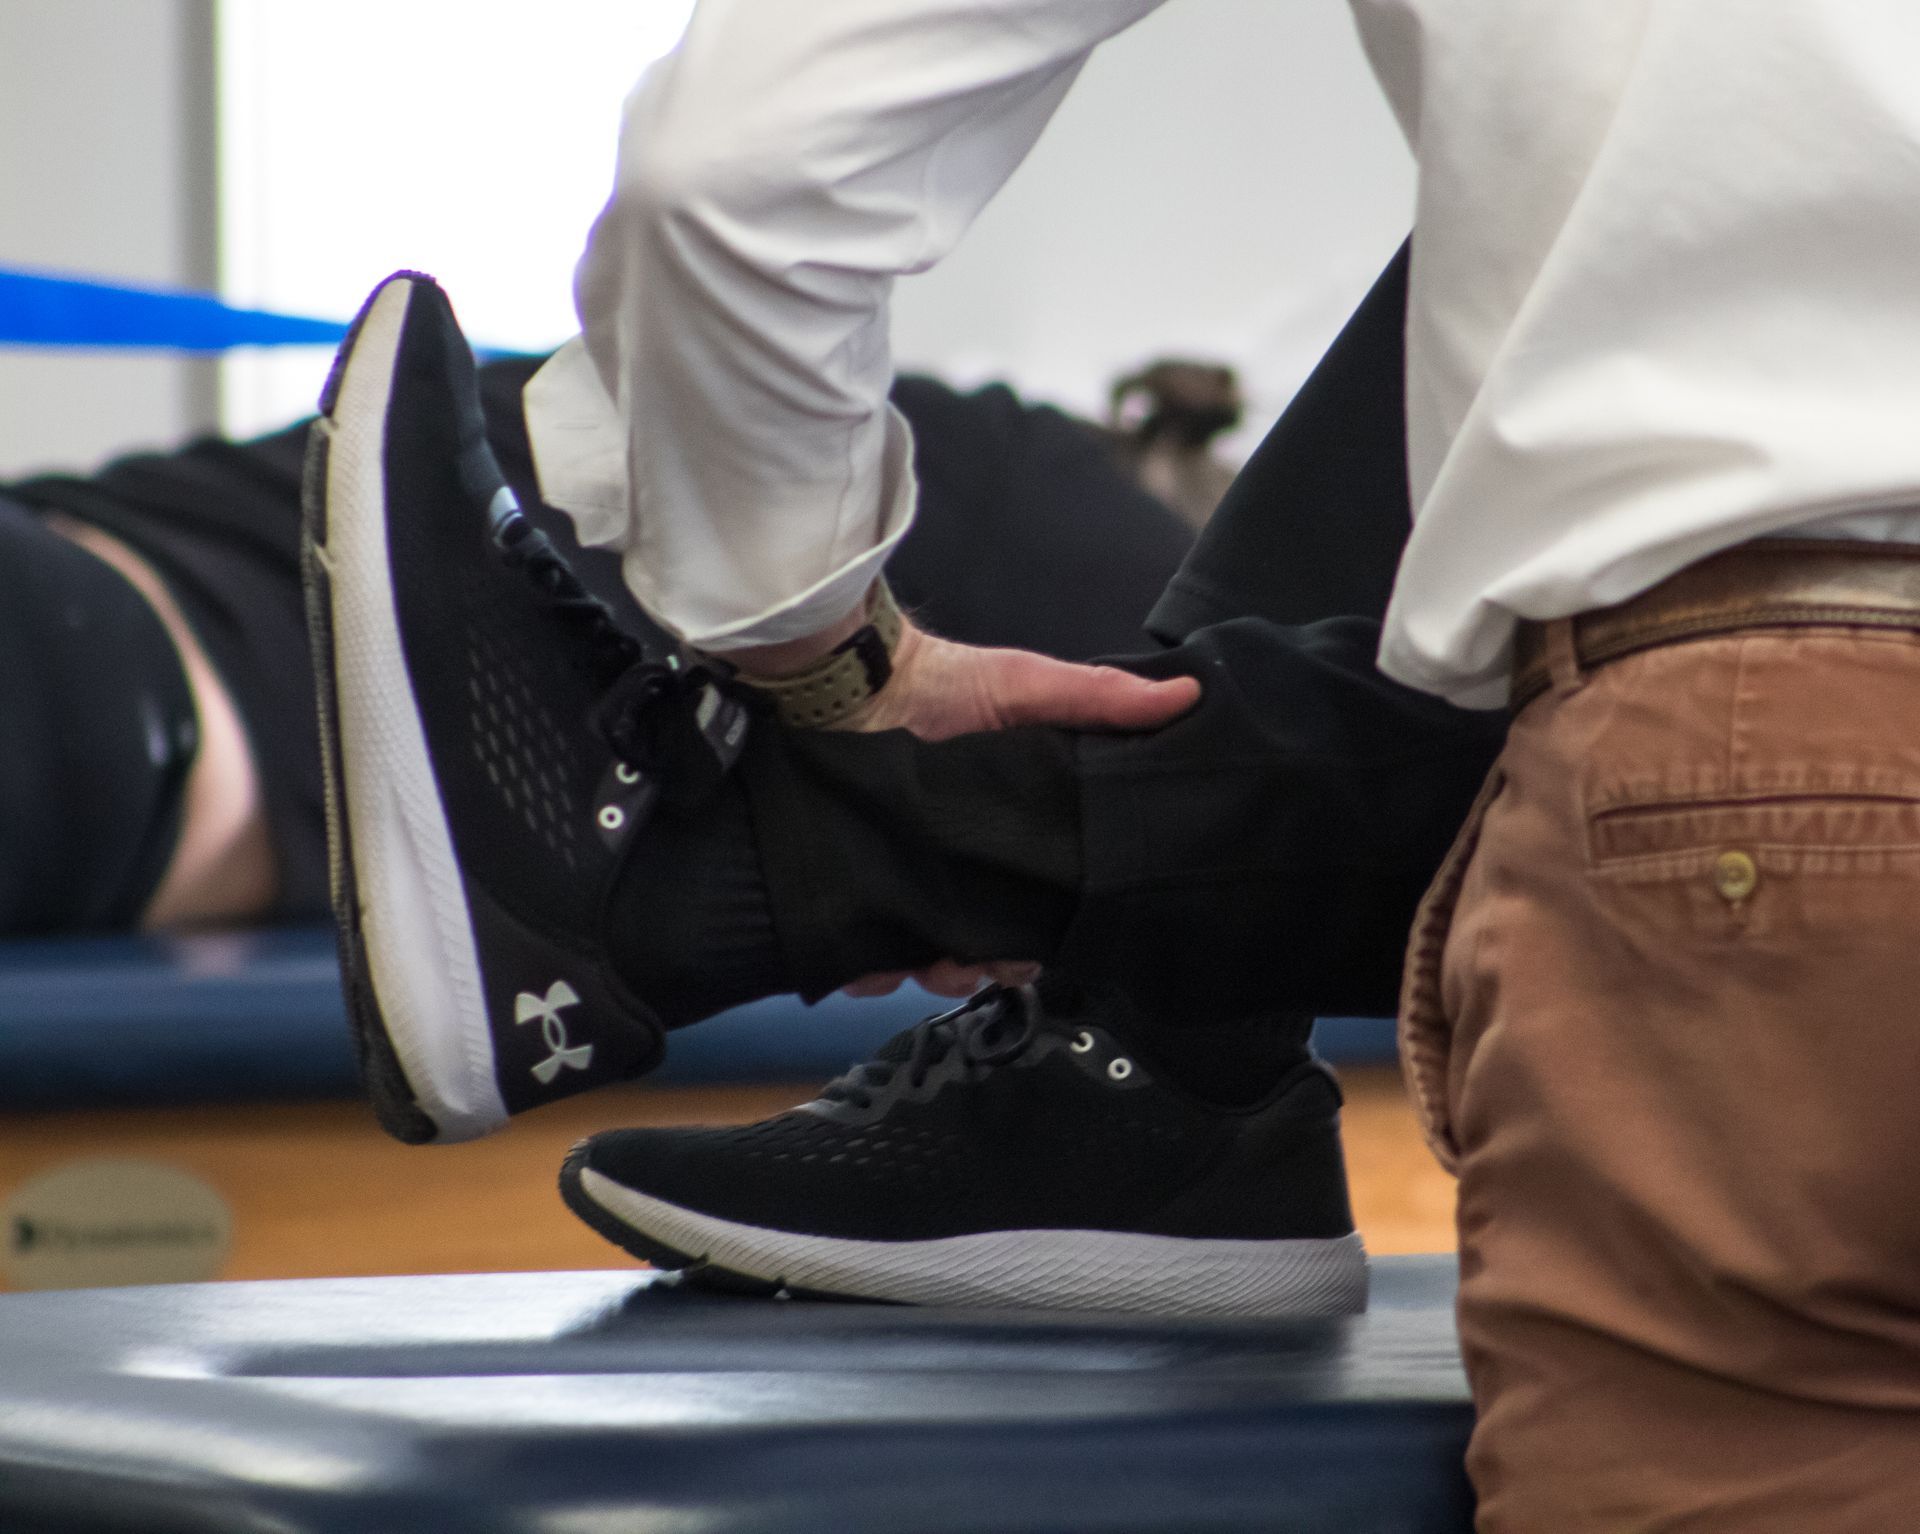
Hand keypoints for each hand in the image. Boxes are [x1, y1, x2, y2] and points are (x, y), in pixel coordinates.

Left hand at [728, 594, 1201, 1000]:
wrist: (845, 682)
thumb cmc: (941, 681)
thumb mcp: (1028, 685)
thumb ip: (1101, 699)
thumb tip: (1190, 695)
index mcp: (1002, 832)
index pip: (1034, 904)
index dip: (1042, 935)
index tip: (1041, 949)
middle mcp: (956, 864)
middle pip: (983, 946)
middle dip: (988, 966)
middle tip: (980, 962)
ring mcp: (904, 879)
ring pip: (926, 960)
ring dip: (936, 974)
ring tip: (933, 964)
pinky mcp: (855, 888)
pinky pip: (862, 955)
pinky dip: (871, 969)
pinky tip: (877, 962)